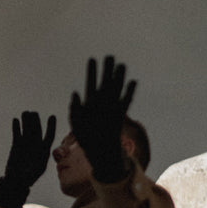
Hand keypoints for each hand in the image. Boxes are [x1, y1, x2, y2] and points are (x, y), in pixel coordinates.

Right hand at [4, 111, 56, 188]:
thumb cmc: (27, 179)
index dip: (51, 127)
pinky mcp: (17, 145)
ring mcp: (26, 144)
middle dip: (36, 122)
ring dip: (27, 121)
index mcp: (43, 151)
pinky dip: (16, 127)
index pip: (49, 136)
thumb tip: (35, 162)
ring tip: (26, 112)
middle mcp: (36, 146)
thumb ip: (35, 166)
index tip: (52, 116)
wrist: (15, 181)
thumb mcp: (33, 174)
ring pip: (27, 130)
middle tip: (34, 113)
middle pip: (37, 131)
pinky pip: (17, 134)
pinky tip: (16, 120)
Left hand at [70, 56, 135, 181]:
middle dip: (107, 70)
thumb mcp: (75, 123)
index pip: (90, 83)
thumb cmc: (85, 138)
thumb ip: (74, 108)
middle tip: (109, 56)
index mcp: (89, 103)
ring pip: (116, 89)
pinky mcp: (120, 115)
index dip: (91, 72)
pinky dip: (129, 92)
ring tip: (122, 64)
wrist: (99, 151)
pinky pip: (125, 102)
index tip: (92, 59)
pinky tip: (132, 82)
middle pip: (105, 83)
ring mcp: (111, 108)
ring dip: (119, 78)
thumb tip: (75, 93)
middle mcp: (101, 103)